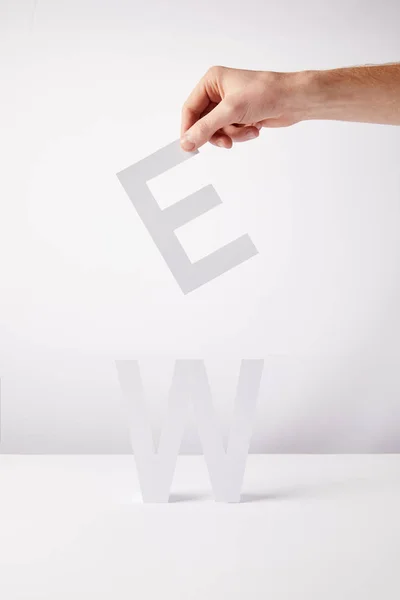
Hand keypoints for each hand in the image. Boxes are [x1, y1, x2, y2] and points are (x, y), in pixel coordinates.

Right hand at [180, 66, 304, 150]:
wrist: (293, 100)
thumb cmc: (265, 93)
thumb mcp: (230, 112)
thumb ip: (205, 128)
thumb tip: (186, 142)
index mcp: (212, 81)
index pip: (190, 108)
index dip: (189, 128)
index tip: (189, 146)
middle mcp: (219, 91)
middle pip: (204, 122)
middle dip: (217, 134)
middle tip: (226, 143)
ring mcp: (230, 104)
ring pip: (218, 130)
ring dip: (233, 135)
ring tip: (247, 130)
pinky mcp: (241, 115)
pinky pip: (232, 132)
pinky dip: (242, 134)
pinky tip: (255, 127)